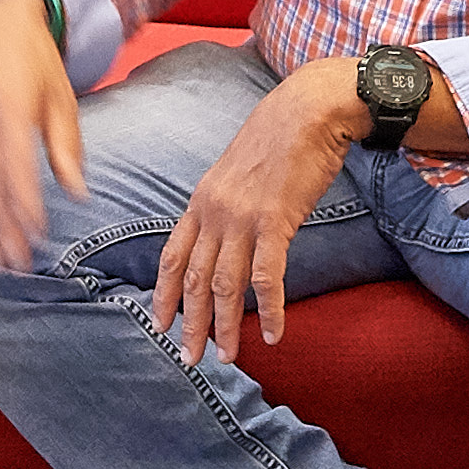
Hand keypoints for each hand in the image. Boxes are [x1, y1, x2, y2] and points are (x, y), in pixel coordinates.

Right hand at [0, 0, 87, 267]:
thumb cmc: (37, 61)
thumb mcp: (61, 97)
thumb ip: (66, 146)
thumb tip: (78, 193)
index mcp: (7, 107)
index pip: (14, 167)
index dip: (24, 205)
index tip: (39, 237)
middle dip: (4, 228)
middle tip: (19, 266)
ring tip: (0, 261)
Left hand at [149, 59, 370, 366]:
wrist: (308, 110)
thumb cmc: (279, 139)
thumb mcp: (236, 173)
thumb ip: (224, 206)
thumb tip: (226, 237)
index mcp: (201, 201)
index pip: (172, 257)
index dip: (164, 295)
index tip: (160, 324)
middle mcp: (213, 212)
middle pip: (195, 280)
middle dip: (190, 324)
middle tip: (190, 358)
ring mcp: (242, 217)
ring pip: (226, 285)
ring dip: (226, 325)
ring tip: (227, 356)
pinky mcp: (275, 221)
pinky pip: (267, 277)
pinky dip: (269, 309)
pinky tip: (273, 333)